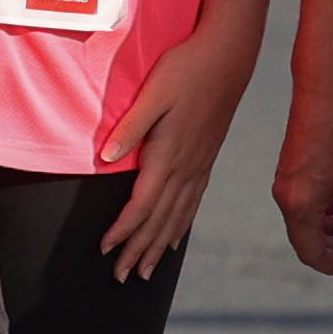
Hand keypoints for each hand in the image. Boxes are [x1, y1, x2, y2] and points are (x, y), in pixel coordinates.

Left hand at [94, 33, 256, 279]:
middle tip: (121, 277)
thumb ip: (130, 127)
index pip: (141, 206)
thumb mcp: (153, 93)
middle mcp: (186, 168)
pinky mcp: (206, 159)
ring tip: (146, 271)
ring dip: (158, 246)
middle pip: (158, 221)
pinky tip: (174, 239)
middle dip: (138, 251)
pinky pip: (192, 204)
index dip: (122, 231)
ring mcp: (199, 166)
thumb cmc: (185, 68)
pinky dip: (180, 226)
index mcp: (168, 155)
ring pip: (176, 218)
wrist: (228, 57)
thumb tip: (105, 159)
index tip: (104, 250)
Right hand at [271, 74, 332, 277]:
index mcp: (300, 204)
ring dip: (328, 232)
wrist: (321, 93)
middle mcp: (285, 198)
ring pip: (304, 222)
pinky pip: (302, 205)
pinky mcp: (288, 173)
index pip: (312, 252)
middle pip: (305, 240)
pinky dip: (322, 214)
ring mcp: (284, 185)